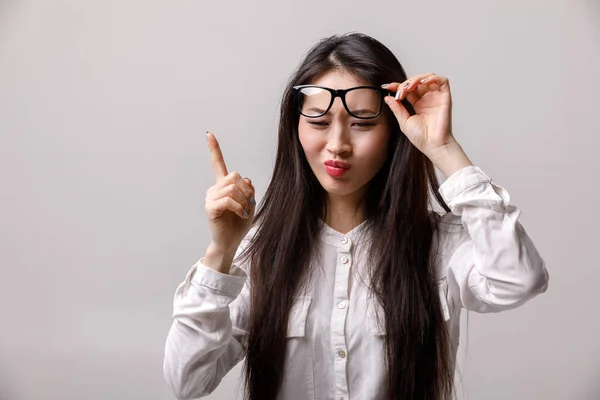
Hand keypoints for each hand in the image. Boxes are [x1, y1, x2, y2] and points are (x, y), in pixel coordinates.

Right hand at [204, 132, 255, 252]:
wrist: (231, 242)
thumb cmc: (239, 224)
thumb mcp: (250, 204)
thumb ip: (249, 190)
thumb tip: (245, 181)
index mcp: (223, 186)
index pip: (218, 164)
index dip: (214, 149)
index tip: (209, 134)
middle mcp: (214, 189)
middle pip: (234, 176)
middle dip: (246, 191)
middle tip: (248, 205)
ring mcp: (210, 198)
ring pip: (232, 188)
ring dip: (244, 201)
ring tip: (243, 212)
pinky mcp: (210, 208)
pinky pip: (228, 200)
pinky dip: (238, 207)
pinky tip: (240, 214)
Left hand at [382, 73, 455, 159]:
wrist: (433, 145)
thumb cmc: (421, 137)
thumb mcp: (404, 121)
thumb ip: (397, 108)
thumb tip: (387, 97)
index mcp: (418, 104)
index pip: (408, 89)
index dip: (397, 86)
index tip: (387, 87)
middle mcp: (427, 99)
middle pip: (416, 82)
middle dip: (405, 83)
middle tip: (399, 92)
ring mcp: (436, 97)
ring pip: (428, 78)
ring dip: (417, 79)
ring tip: (408, 87)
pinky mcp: (445, 97)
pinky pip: (442, 81)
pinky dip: (432, 77)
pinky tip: (423, 83)